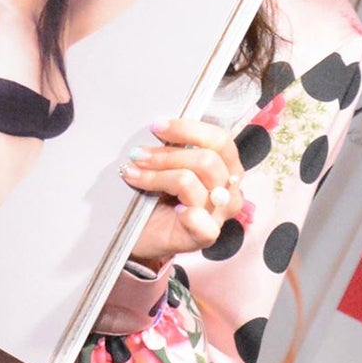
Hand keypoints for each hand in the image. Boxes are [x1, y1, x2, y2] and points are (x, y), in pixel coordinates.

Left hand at [121, 118, 243, 266]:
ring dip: (155, 175)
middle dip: (165, 154)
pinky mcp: (206, 236)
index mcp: (227, 166)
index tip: (157, 126)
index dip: (187, 129)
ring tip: (133, 174)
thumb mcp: (169, 165)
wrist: (145, 233)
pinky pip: (200, 221)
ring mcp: (219, 215)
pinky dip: (187, 214)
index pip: (220, 140)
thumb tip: (160, 126)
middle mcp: (229, 190)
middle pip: (206, 160)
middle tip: (137, 155)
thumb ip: (174, 147)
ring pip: (189, 181)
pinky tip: (174, 210)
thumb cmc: (159, 195)